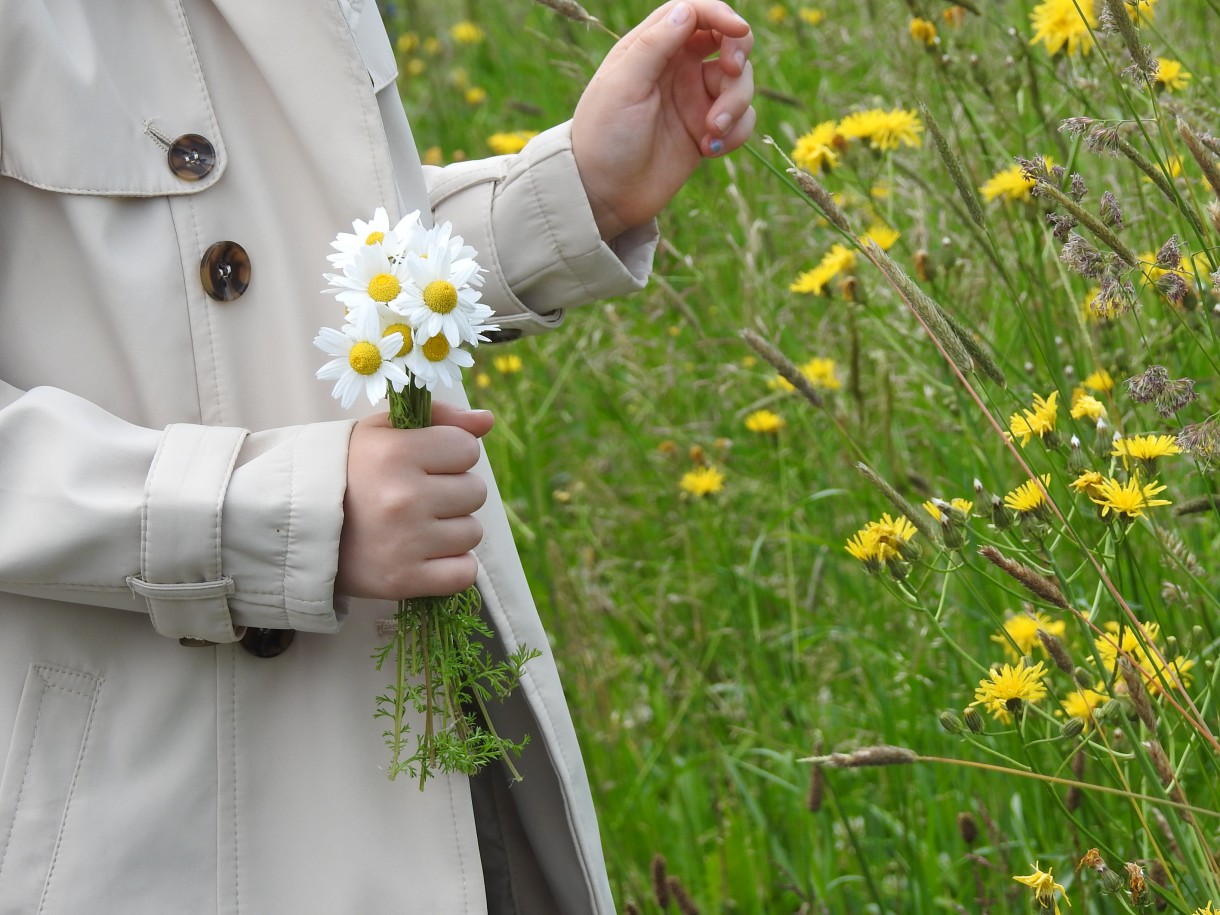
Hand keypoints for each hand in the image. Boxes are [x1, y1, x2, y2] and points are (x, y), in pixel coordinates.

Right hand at [336, 404, 493, 599]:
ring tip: (417, 526)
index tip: (424, 463)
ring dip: (452, 530)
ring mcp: (405, 542)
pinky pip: (464, 573)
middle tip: (418, 497)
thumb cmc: (348, 472)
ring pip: (472, 532)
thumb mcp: (383, 432)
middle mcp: (403, 497)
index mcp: (395, 453)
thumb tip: (486, 420)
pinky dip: (451, 567)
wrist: (297, 529)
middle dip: (453, 492)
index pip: (467, 448)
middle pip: (475, 490)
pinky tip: (424, 555)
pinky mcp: (404, 580)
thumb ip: (438, 417)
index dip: (451, 454)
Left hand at [571, 0, 754, 239]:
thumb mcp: (623, 85)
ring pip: (740, 82)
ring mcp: (694, 100)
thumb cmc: (605, 137)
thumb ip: (654, 44)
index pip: (695, 13)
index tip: (737, 31)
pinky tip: (710, 149)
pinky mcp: (707, 132)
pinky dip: (736, 132)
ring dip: (735, 103)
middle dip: (738, 55)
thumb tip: (687, 11)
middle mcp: (677, 69)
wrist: (604, 195)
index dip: (721, 15)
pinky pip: (742, 120)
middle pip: (727, 41)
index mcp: (652, 48)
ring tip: (711, 132)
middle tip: (731, 74)